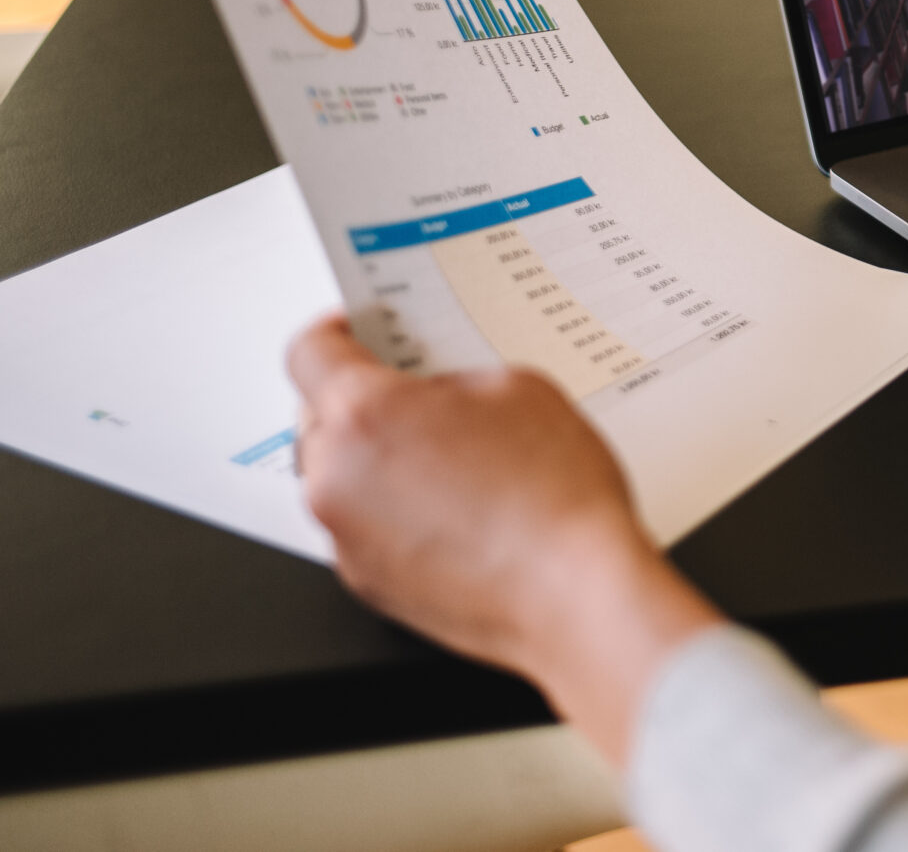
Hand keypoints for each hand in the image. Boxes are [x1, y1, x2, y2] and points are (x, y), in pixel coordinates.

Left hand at [288, 315, 718, 762]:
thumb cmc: (555, 498)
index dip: (338, 331)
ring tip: (458, 459)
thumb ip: (455, 376)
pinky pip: (364, 525)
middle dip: (365, 400)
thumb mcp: (519, 388)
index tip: (359, 329)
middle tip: (428, 397)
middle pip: (319, 416)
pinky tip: (461, 508)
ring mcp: (346, 538)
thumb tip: (436, 388)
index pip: (311, 352)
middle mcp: (336, 479)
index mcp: (366, 415)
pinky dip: (397, 510)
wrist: (577, 596)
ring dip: (380, 458)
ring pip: (341, 474)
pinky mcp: (367, 583)